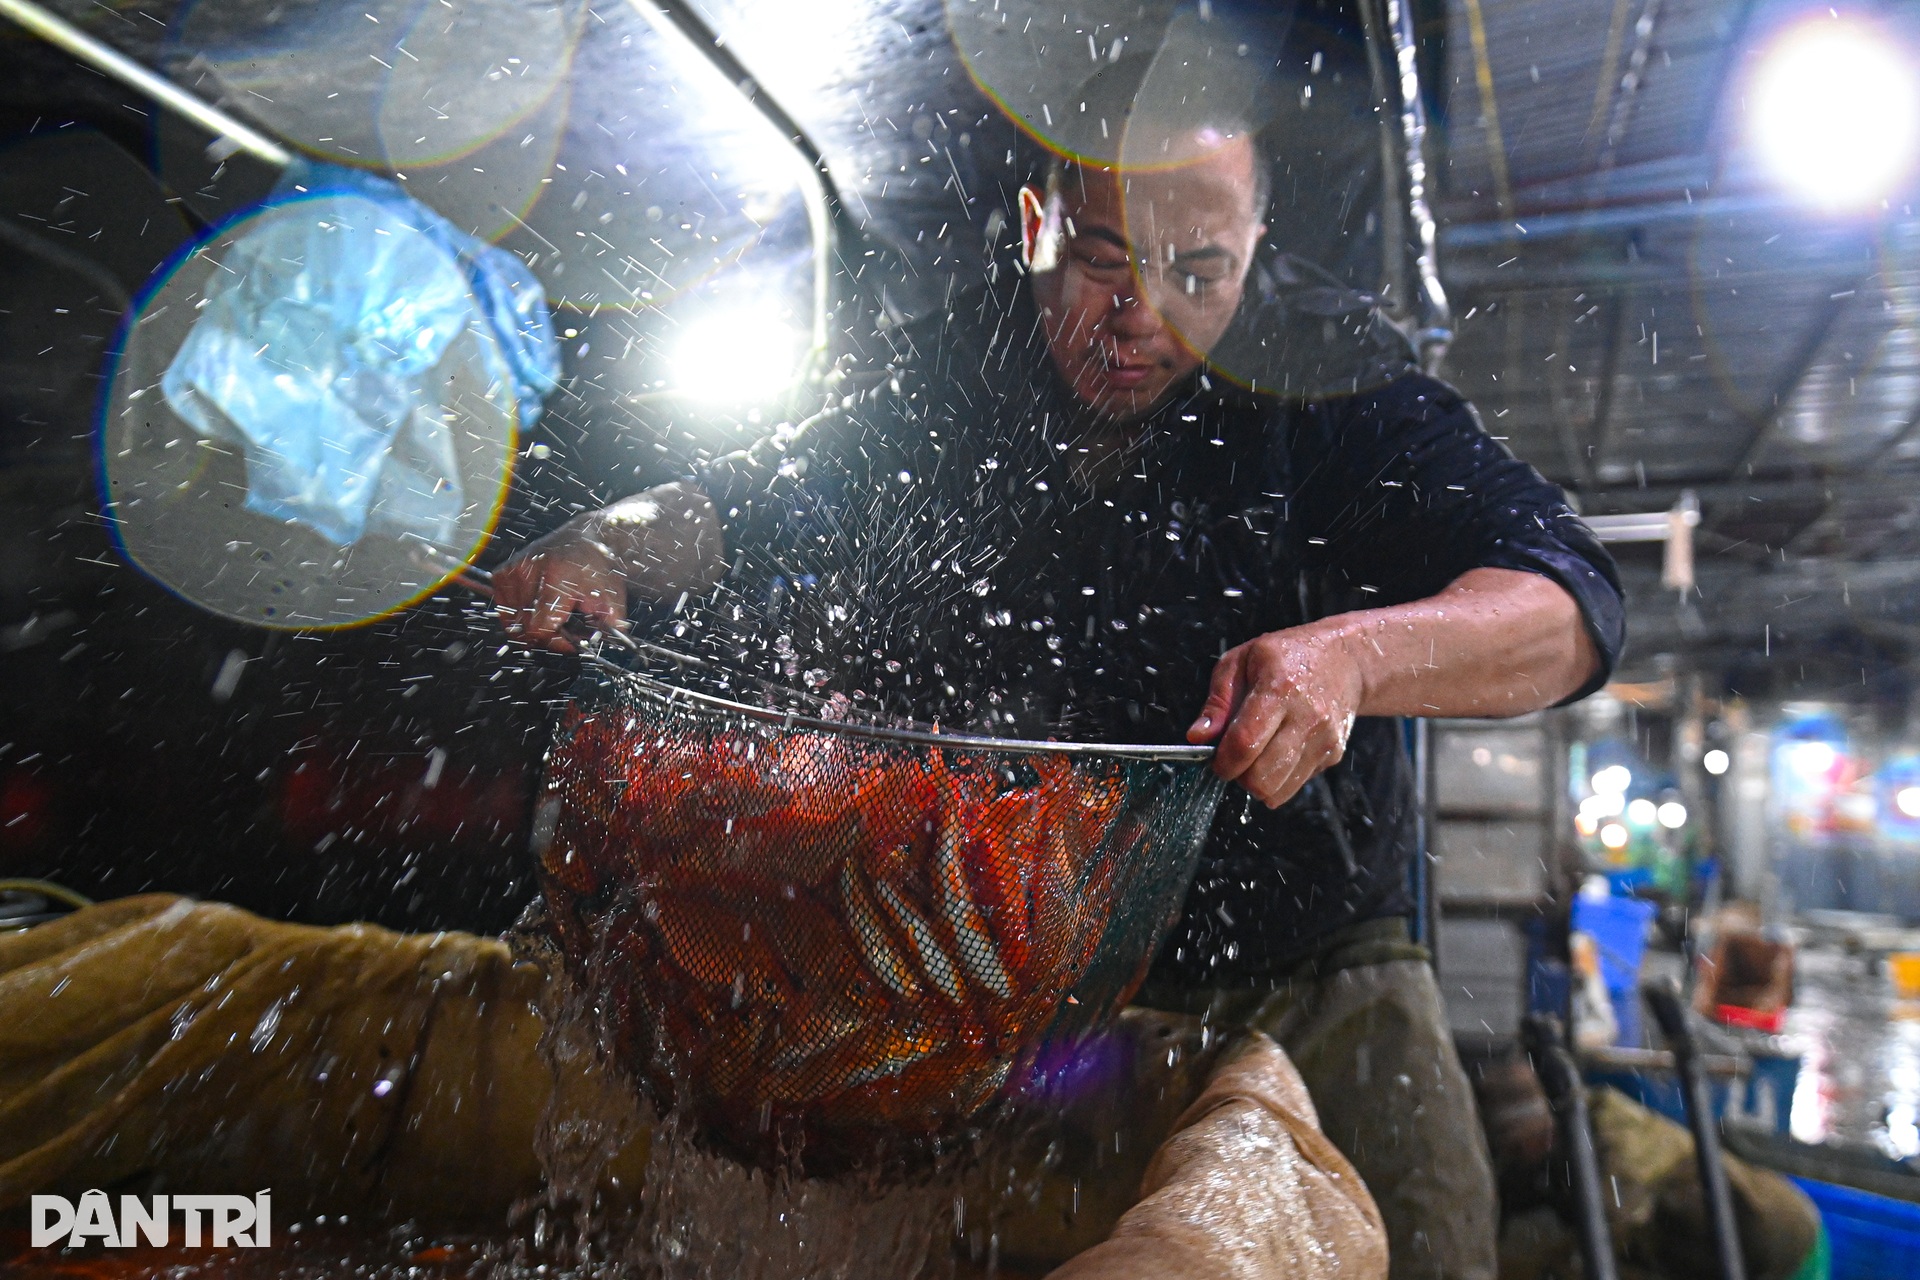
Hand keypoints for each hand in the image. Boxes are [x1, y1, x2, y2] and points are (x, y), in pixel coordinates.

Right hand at [493, 514, 628, 653]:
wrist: (583, 538)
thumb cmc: (595, 566)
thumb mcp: (611, 592)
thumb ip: (612, 619)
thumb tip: (614, 638)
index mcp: (557, 575)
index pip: (540, 626)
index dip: (556, 641)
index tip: (570, 641)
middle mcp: (529, 571)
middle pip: (526, 627)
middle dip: (547, 635)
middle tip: (564, 629)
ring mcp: (513, 571)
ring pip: (514, 621)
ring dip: (532, 625)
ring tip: (552, 615)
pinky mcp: (503, 573)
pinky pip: (505, 610)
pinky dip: (520, 615)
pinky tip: (537, 607)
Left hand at [1186, 625, 1364, 807]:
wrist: (1345, 660)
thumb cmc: (1287, 656)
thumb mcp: (1241, 660)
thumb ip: (1217, 702)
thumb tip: (1197, 738)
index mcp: (1279, 689)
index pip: (1245, 743)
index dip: (1223, 761)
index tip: (1215, 760)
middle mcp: (1307, 717)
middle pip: (1262, 777)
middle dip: (1239, 776)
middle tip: (1235, 758)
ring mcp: (1324, 739)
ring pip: (1279, 790)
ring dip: (1258, 783)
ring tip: (1256, 756)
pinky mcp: (1333, 755)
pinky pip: (1295, 786)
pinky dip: (1279, 780)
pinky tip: (1278, 754)